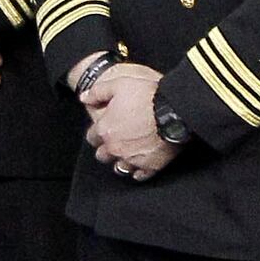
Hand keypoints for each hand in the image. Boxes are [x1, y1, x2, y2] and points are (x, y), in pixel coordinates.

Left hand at [81, 61, 176, 177]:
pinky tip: (141, 165)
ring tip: (128, 153)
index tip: (105, 128)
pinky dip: (139, 171)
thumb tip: (84, 98)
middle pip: (102, 155)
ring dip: (121, 161)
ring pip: (119, 167)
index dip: (98, 132)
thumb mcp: (119, 84)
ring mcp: (132, 159)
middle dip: (107, 148)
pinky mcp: (150, 166)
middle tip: (116, 141)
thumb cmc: (148, 96)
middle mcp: (115, 147)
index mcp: (105, 130)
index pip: (92, 137)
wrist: (175, 110)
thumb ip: (98, 92)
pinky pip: (140, 175)